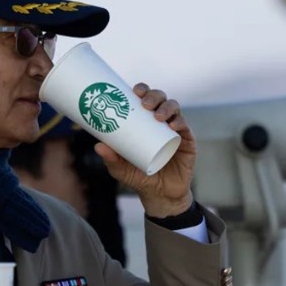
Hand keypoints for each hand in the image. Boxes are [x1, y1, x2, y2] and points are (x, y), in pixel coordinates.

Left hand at [93, 83, 195, 217]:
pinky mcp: (187, 142)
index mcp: (145, 122)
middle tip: (145, 104)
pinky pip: (185, 128)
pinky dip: (180, 123)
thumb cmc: (138, 177)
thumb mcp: (121, 169)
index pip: (145, 99)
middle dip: (154, 96)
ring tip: (158, 117)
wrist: (159, 195)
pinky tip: (174, 126)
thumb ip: (111, 159)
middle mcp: (161, 122)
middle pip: (161, 99)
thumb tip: (97, 145)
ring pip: (174, 109)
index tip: (135, 91)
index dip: (142, 90)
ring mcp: (176, 131)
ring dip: (166, 108)